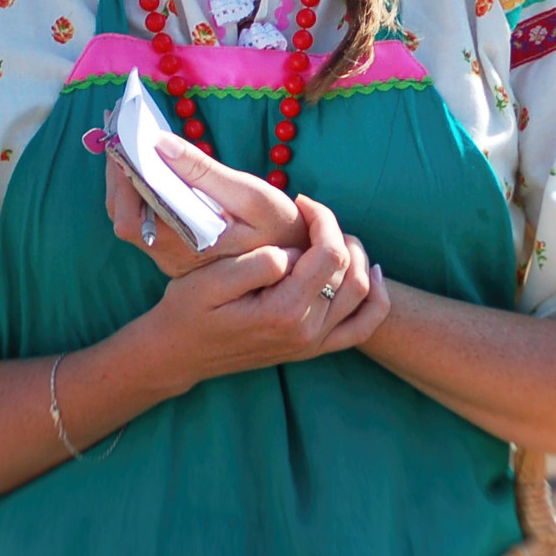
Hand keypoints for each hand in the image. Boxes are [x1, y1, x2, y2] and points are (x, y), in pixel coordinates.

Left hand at [106, 138, 308, 279]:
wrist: (296, 264)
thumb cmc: (278, 229)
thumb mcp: (251, 196)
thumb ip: (204, 171)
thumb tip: (160, 143)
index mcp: (187, 244)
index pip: (131, 215)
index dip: (119, 176)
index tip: (119, 135)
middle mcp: (171, 256)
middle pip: (121, 216)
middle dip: (115, 171)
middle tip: (118, 128)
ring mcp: (170, 256)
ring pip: (130, 218)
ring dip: (124, 179)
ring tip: (128, 138)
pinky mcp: (175, 250)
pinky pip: (145, 219)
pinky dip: (139, 189)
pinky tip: (146, 161)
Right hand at [136, 194, 384, 385]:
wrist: (180, 354)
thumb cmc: (189, 311)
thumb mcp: (210, 282)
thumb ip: (255, 264)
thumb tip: (291, 253)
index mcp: (284, 312)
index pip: (329, 254)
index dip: (322, 219)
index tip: (301, 201)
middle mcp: (306, 331)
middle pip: (350, 270)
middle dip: (336, 232)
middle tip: (310, 214)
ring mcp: (313, 344)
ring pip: (364, 294)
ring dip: (356, 257)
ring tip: (329, 235)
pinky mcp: (314, 348)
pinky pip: (363, 326)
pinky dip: (375, 299)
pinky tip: (371, 273)